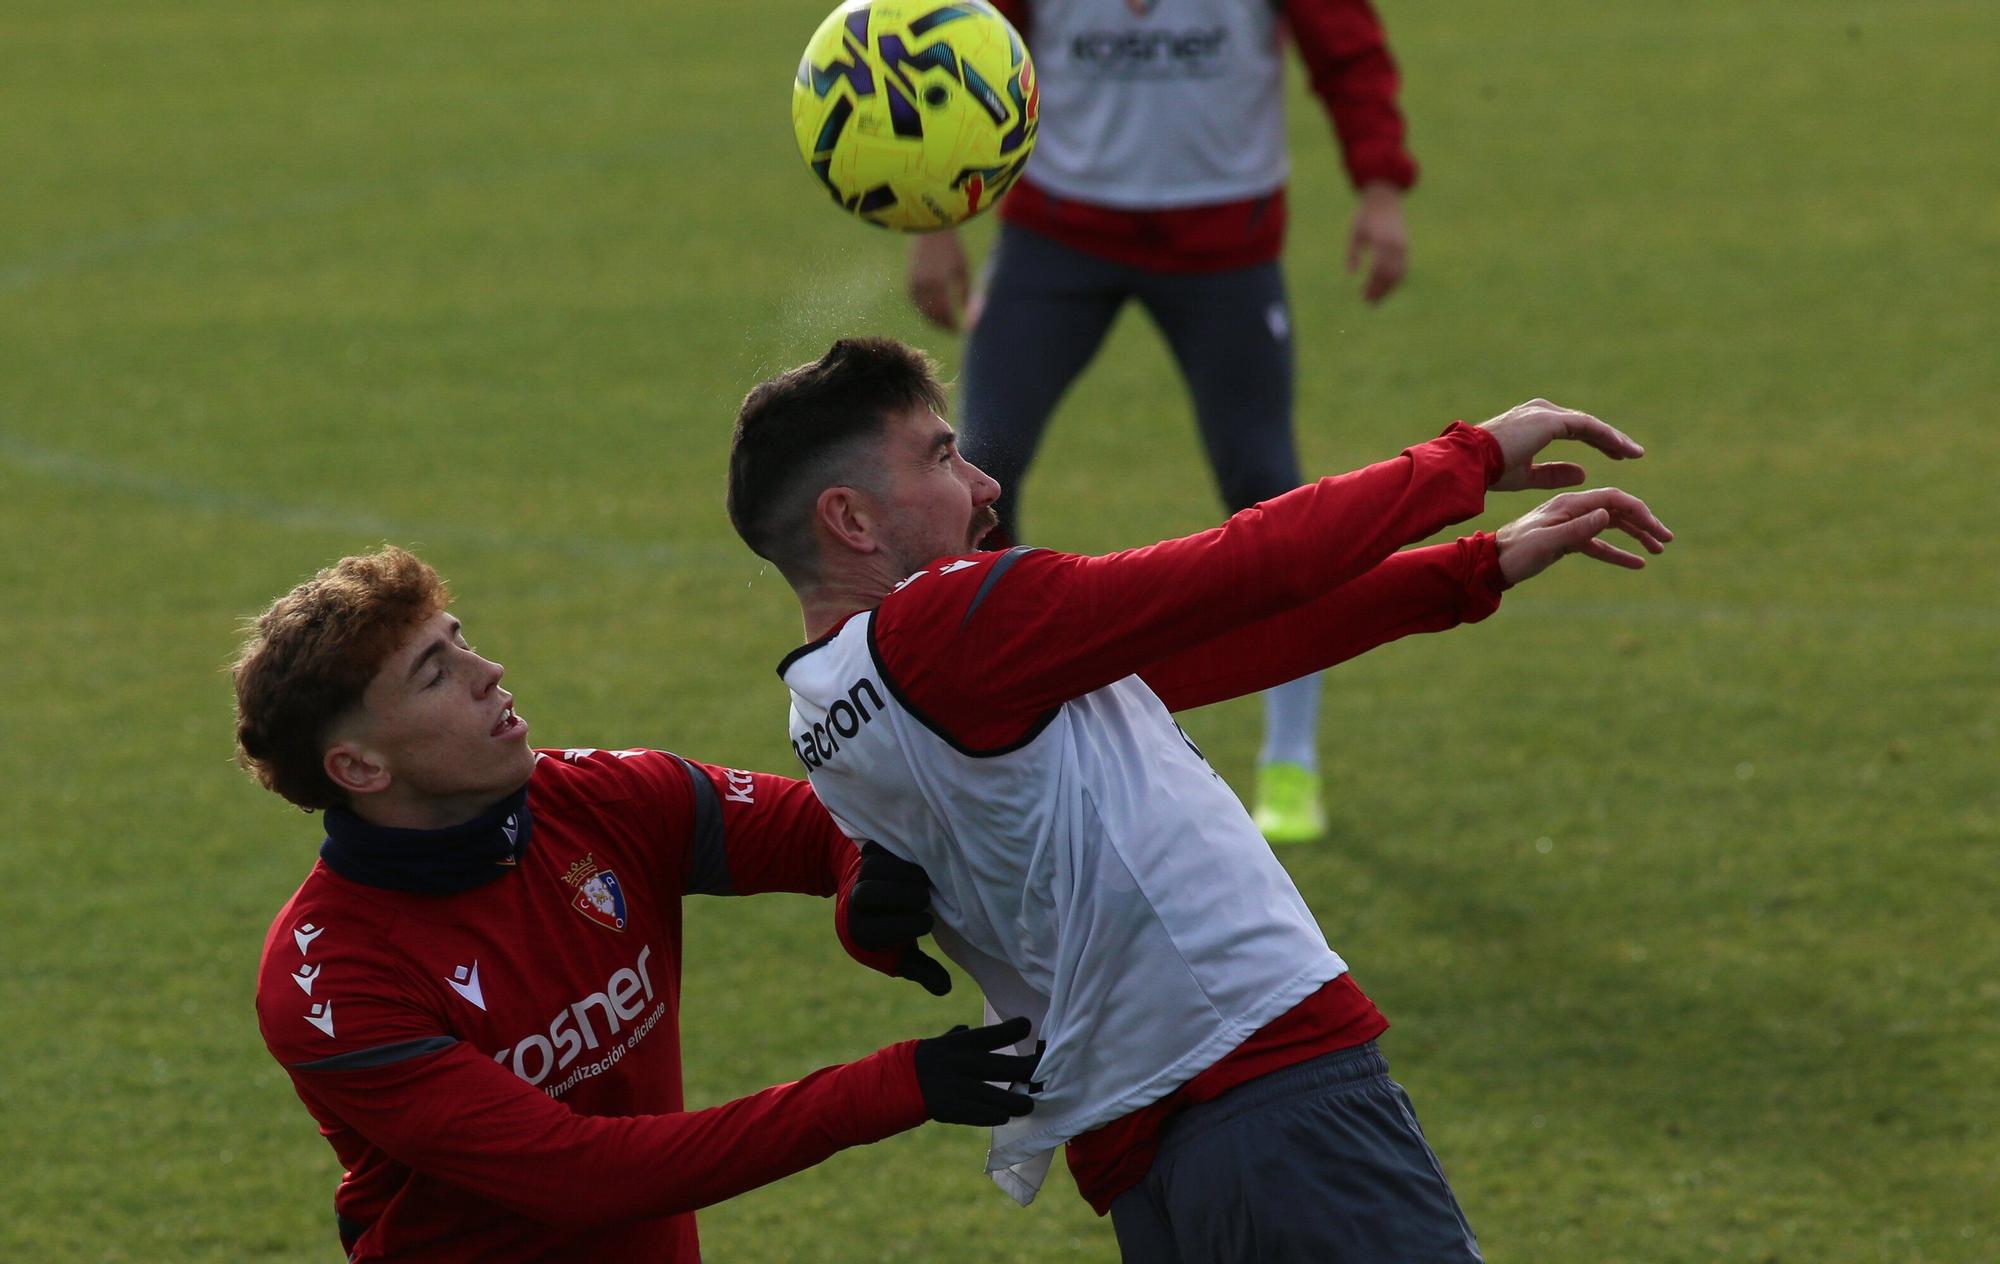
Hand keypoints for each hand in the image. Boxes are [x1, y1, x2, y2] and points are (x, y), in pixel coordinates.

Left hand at [847, 842, 951, 995]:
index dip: (911, 925)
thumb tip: (944, 988)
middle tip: (926, 898)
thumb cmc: (892, 933)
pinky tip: (916, 863)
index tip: (930, 924)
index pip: (881, 929)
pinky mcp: (866, 854)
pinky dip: (900, 854)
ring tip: (924, 880)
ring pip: (875, 868)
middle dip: (906, 896)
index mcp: (861, 933)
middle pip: (871, 894)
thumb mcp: (905, 955)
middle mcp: (854, 904)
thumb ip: (923, 971)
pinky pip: (879, 849)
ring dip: (905, 873)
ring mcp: (858, 876)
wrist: (869, 900)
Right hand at [908, 231, 969, 331]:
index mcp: (940, 284)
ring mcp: (914, 285)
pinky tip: (934, 312)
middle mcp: (924, 286)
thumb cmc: (952, 248)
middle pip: (933, 316)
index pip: (946, 314)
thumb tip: (968, 315)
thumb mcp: (962, 270)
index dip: (952, 325)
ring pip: (923, 312)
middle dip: (943, 326)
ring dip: (934, 320)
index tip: (960, 332)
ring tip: (945, 324)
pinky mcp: (909, 282)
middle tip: (953, 330)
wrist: (929, 229)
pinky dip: (925, 310)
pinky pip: (917, 304)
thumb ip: (965, 293)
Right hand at [912, 1015, 1040, 1125]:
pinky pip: (980, 1114)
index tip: (1028, 1025)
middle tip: (1044, 1072)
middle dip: (1028, 1069)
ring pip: (996, 1096)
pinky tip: (1005, 1116)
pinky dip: (995, 1115)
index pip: (990, 1034)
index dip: (1011, 1029)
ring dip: (1017, 1101)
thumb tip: (967, 1026)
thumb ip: (956, 1037)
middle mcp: (959, 1063)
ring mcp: (955, 1087)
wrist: (891, 1085)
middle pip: (1003, 1066)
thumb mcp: (937, 1044)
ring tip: (1030, 1103)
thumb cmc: (919, 1062)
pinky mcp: (951, 1109)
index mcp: (957, 1044)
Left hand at [1347, 182, 1407, 304]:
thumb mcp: (1354, 233)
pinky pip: (1403, 268)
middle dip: (1380, 291)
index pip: (1378, 270)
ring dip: (1388, 289)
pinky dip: (1395, 281)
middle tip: (1368, 304)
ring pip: (1399, 274)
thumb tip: (1352, 273)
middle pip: (1389, 275)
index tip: (1363, 296)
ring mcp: (1403, 246)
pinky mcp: (1405, 246)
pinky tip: (1385, 289)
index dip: (1371, 286)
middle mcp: (1395, 245)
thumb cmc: (1365, 216)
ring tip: (1376, 300)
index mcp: (1382, 241)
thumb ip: (1353, 253)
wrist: (1384, 199)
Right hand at [1478, 399, 1644, 491]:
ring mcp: (1547, 413)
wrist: (1471, 462)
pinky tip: (1622, 450)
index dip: (1597, 441)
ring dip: (1614, 439)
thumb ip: (1554, 473)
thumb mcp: (1527, 475)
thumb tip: (1583, 473)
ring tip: (1634, 453)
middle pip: (1586, 424)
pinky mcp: (1551, 421)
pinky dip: (1607, 438)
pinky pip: (1588, 427)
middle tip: (1632, 453)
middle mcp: (1542, 411)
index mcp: (1535, 422)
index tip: (1617, 454)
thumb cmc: (1490, 470)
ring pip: (1590, 424)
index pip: (1575, 429)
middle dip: (1610, 439)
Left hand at [1496, 488, 1673, 584]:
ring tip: (1657, 550)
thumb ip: (1577, 529)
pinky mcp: (1566, 540)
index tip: (1658, 529)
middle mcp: (1572, 509)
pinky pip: (1598, 543)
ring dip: (1635, 536)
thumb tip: (1608, 514)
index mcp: (1569, 504)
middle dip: (1644, 522)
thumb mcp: (1546, 542)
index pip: (1614, 500)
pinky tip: (1636, 563)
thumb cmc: (1516, 553)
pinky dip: (1617, 552)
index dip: (1639, 512)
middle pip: (1617, 509)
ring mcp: (1570, 524)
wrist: (1491, 564)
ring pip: (1611, 525)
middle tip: (1667, 539)